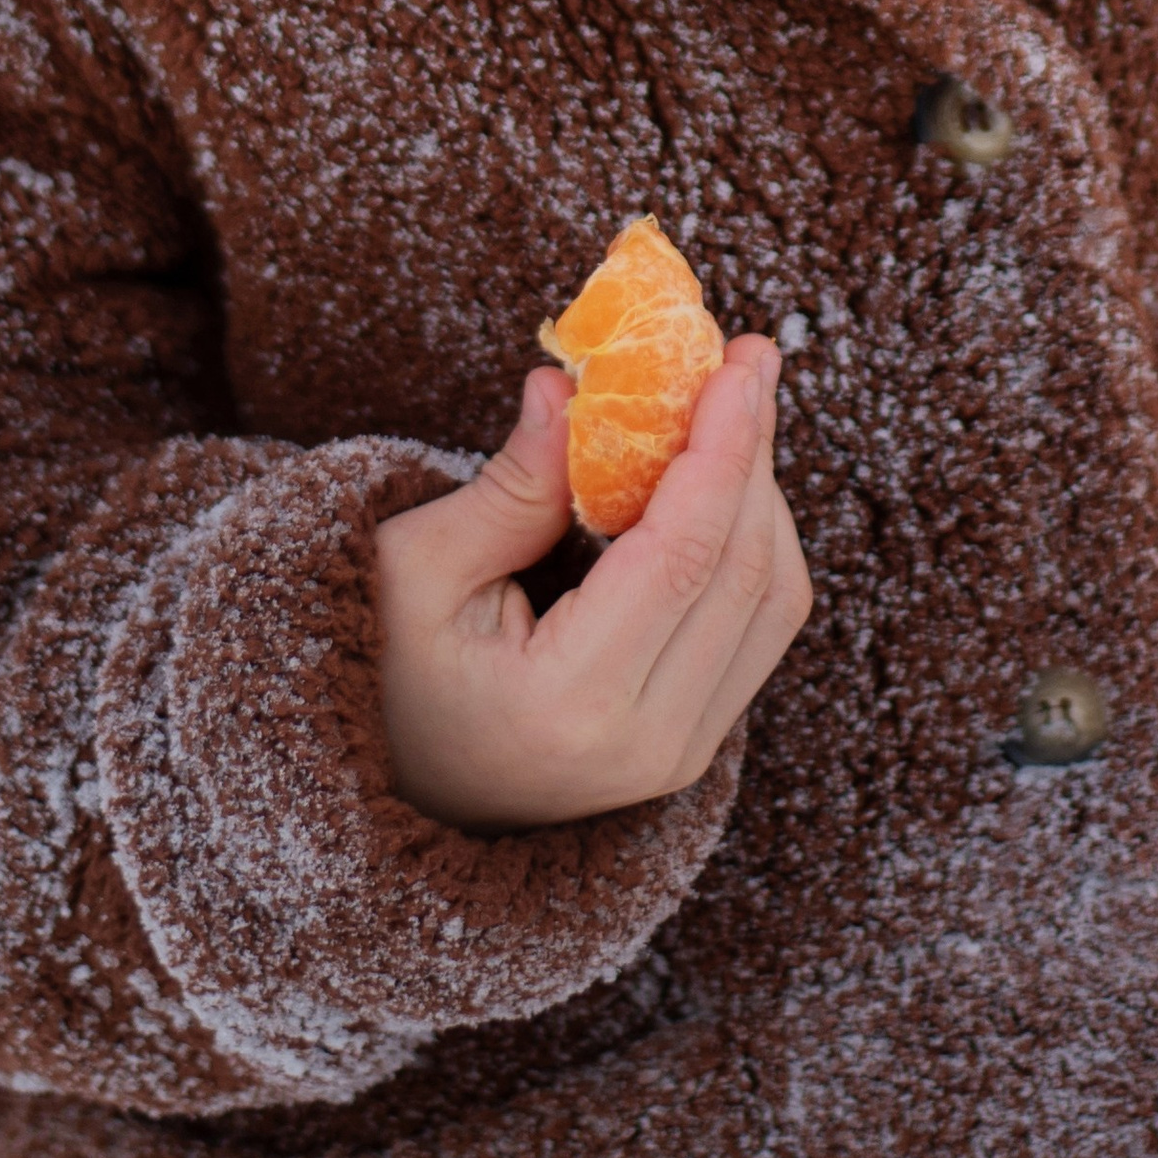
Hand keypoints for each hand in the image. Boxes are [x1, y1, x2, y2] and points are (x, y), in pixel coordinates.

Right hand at [374, 336, 810, 831]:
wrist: (393, 797)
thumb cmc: (384, 672)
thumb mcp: (417, 569)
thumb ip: (510, 484)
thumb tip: (571, 386)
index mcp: (571, 704)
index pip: (682, 557)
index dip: (723, 449)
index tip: (737, 362)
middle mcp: (645, 747)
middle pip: (745, 573)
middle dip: (755, 453)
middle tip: (748, 359)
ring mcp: (676, 757)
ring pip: (772, 604)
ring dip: (763, 495)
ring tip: (734, 407)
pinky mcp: (690, 749)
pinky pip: (757, 631)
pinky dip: (754, 543)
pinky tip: (722, 479)